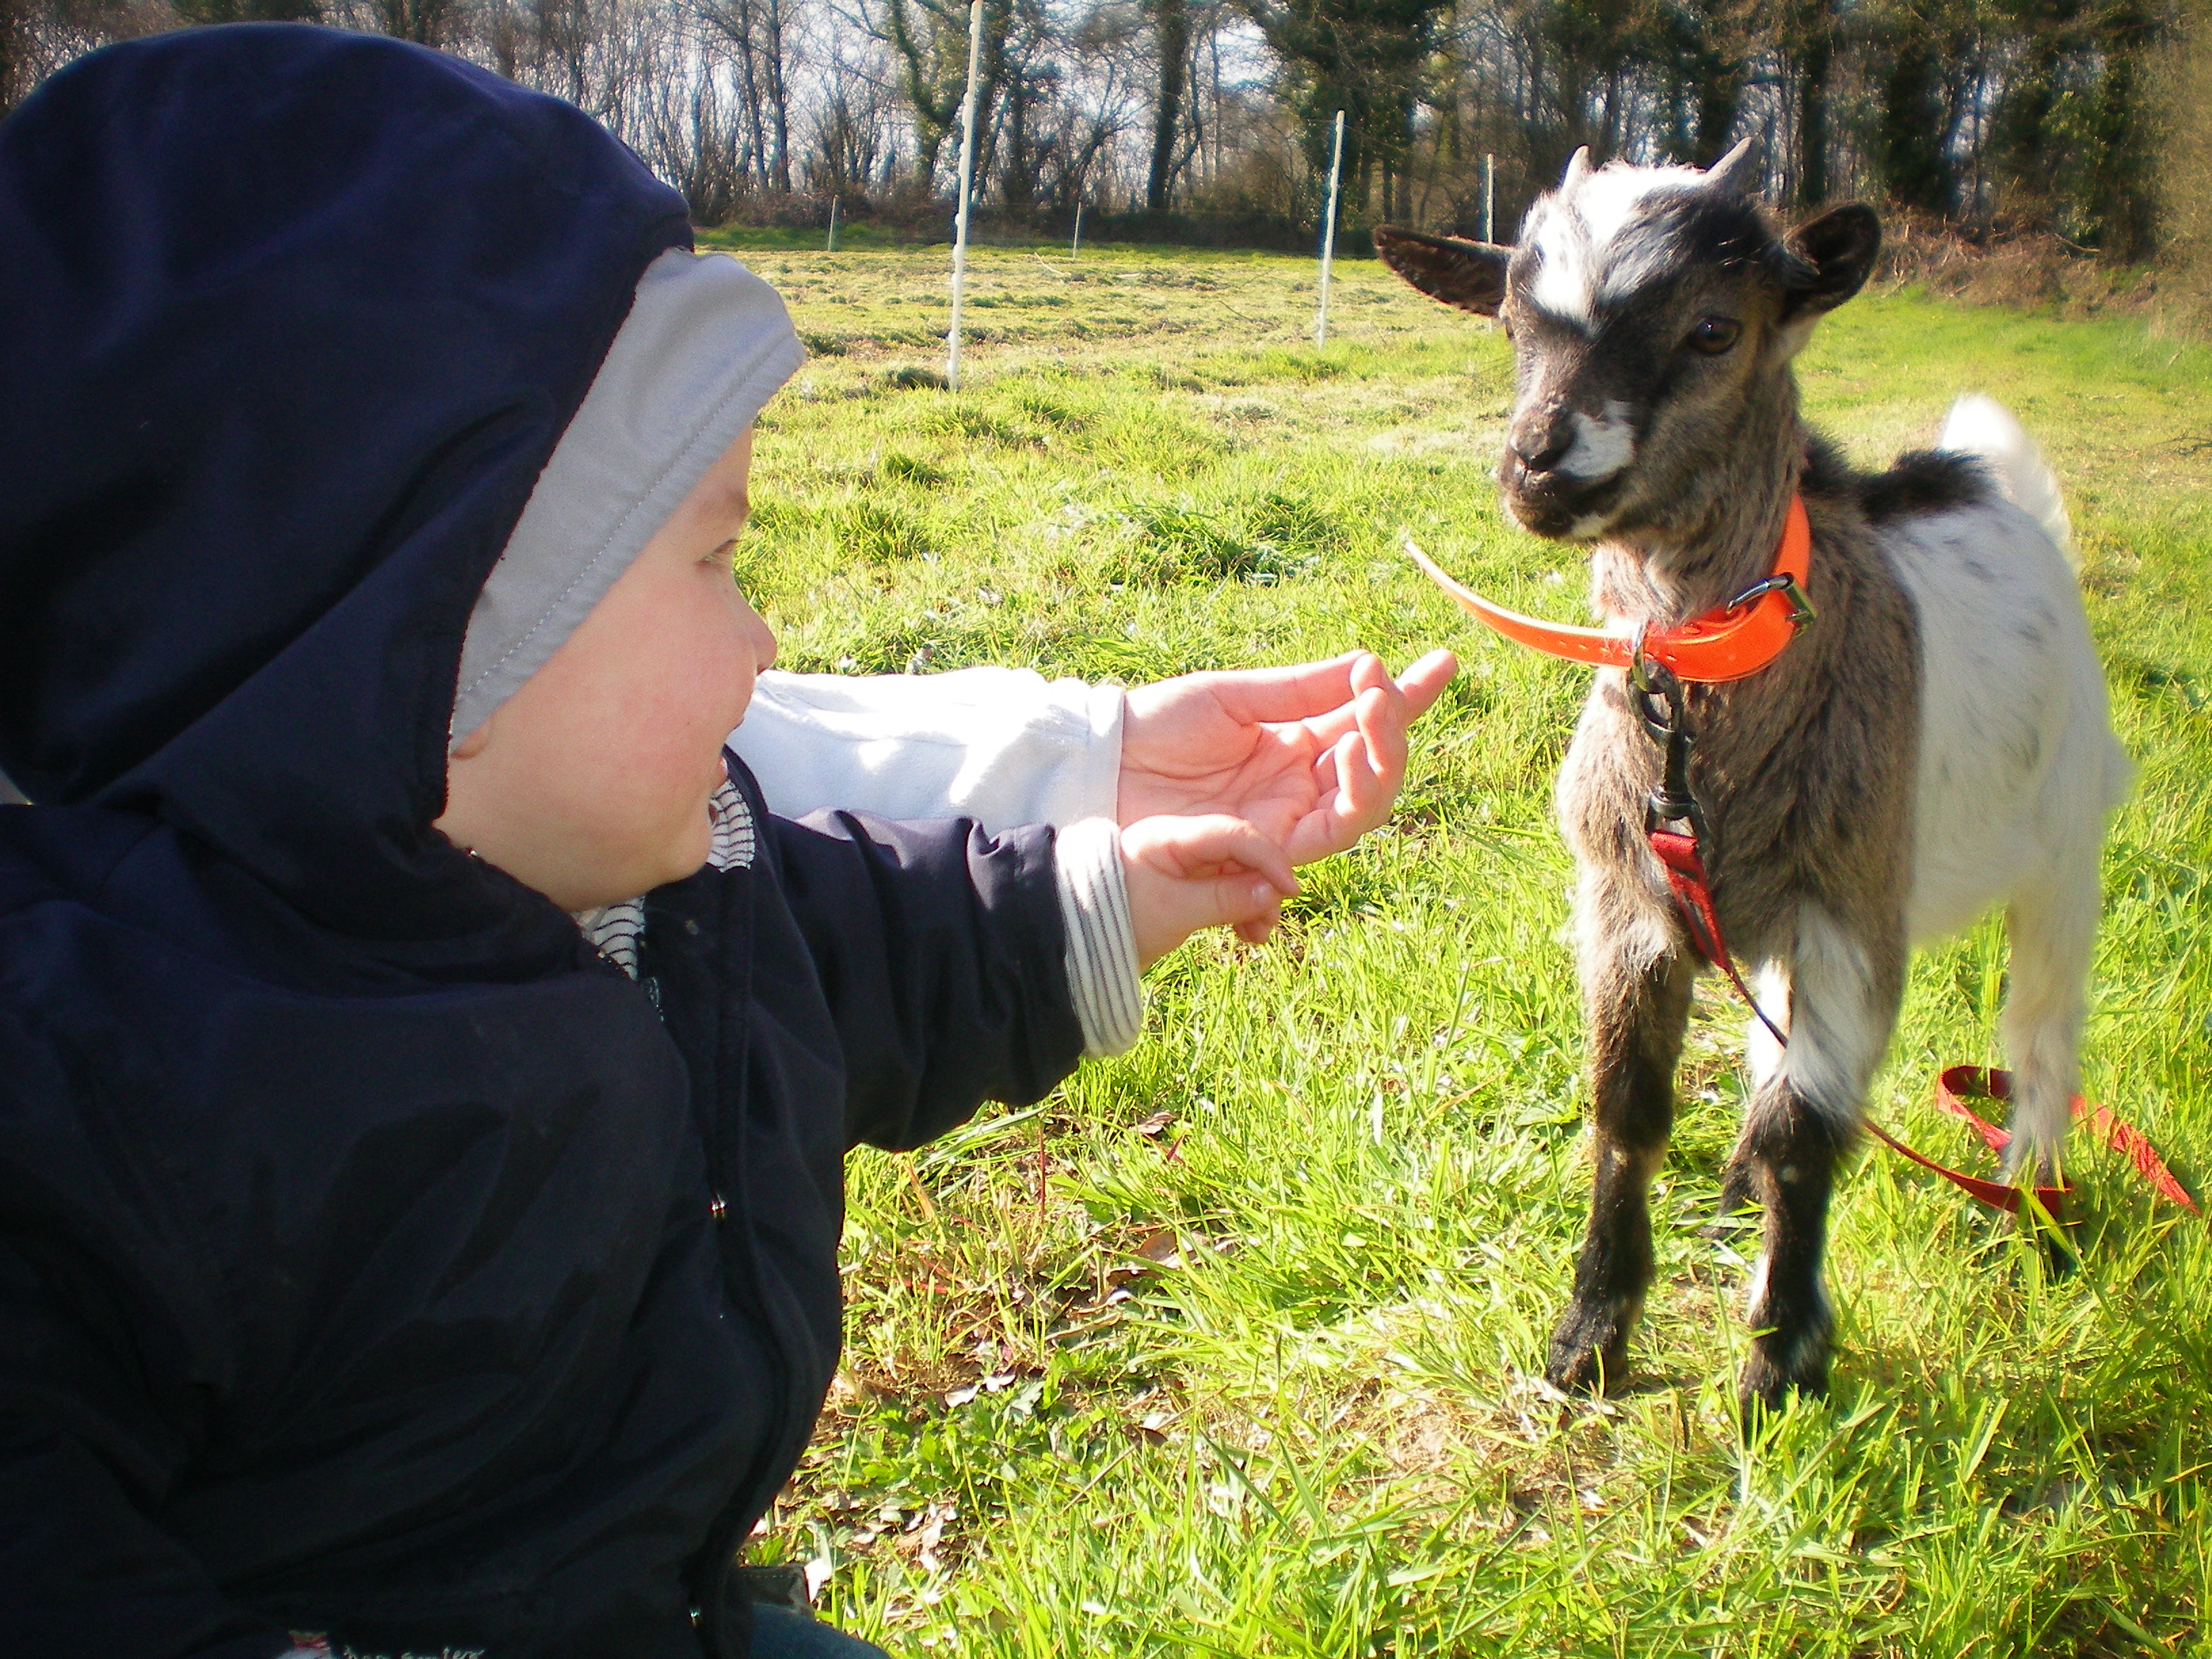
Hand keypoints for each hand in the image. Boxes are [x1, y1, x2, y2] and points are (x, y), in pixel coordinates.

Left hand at [1118, 650, 1457, 866]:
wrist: (1103, 768)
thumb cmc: (1157, 726)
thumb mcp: (1233, 697)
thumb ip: (1300, 690)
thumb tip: (1367, 664)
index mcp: (1294, 740)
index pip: (1364, 722)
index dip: (1407, 699)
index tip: (1444, 663)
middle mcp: (1298, 786)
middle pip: (1375, 770)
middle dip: (1394, 730)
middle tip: (1384, 691)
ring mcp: (1283, 822)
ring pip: (1362, 808)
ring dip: (1379, 764)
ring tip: (1366, 722)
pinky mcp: (1262, 855)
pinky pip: (1325, 841)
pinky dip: (1347, 801)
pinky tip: (1348, 755)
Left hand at [1120, 815, 1300, 966]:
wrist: (1077, 939)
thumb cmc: (1118, 918)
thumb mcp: (1173, 911)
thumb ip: (1224, 899)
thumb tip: (1272, 892)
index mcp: (1175, 837)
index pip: (1235, 834)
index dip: (1269, 859)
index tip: (1290, 890)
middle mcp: (1184, 844)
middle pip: (1241, 854)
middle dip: (1263, 886)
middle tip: (1268, 923)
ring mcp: (1186, 865)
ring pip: (1238, 875)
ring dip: (1255, 903)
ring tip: (1257, 936)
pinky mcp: (1187, 887)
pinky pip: (1225, 892)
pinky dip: (1240, 911)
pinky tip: (1248, 935)